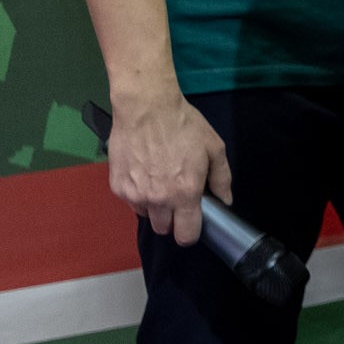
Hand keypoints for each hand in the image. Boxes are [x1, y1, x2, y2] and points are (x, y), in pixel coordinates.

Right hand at [105, 87, 231, 245]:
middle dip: (172, 218)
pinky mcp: (117, 186)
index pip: (185, 235)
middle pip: (164, 229)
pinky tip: (145, 173)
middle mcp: (158, 199)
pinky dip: (138, 194)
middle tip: (177, 196)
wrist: (147, 108)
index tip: (192, 223)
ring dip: (154, 206)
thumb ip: (222, 179)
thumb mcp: (214, 149)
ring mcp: (135, 194)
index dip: (190, 233)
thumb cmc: (184, 126)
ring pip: (147, 215)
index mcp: (185, 194)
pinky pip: (131, 202)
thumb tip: (225, 201)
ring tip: (160, 181)